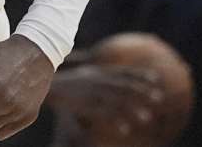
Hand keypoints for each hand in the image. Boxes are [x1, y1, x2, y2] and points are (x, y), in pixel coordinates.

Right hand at [47, 64, 164, 141]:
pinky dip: (115, 121)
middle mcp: (97, 80)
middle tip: (159, 98)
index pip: (123, 71)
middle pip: (124, 85)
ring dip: (133, 108)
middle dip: (142, 91)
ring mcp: (91, 92)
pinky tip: (125, 129)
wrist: (42, 85)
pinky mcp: (84, 104)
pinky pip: (103, 114)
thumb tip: (105, 76)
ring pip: (117, 100)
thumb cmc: (62, 83)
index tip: (156, 78)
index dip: (140, 74)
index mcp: (97, 72)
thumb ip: (96, 76)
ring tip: (147, 117)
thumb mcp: (81, 75)